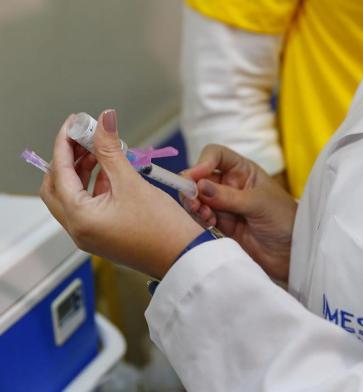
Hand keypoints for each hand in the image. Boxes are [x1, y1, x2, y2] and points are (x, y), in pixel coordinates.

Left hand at [40, 110, 202, 278]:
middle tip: (84, 137)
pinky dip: (93, 186)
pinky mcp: (103, 235)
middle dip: (68, 159)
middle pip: (57, 187)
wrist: (184, 256)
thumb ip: (111, 150)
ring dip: (81, 172)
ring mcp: (90, 235)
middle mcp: (79, 230)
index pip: (59, 172)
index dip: (65, 142)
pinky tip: (109, 171)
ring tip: (99, 150)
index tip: (74, 122)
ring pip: (73, 196)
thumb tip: (104, 120)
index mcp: (80, 218)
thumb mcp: (132, 183)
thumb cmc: (162, 228)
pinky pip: (88, 206)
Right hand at [182, 145, 296, 281]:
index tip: (195, 177)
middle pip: (201, 176)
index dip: (203, 162)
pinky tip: (208, 222)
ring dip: (194, 203)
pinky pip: (201, 215)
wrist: (291, 253)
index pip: (216, 155)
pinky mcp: (220, 223)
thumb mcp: (258, 204)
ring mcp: (223, 204)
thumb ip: (228, 196)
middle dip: (192, 186)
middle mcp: (230, 184)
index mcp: (243, 171)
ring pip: (197, 197)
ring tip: (203, 213)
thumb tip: (199, 186)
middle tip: (193, 200)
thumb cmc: (284, 220)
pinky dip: (199, 217)